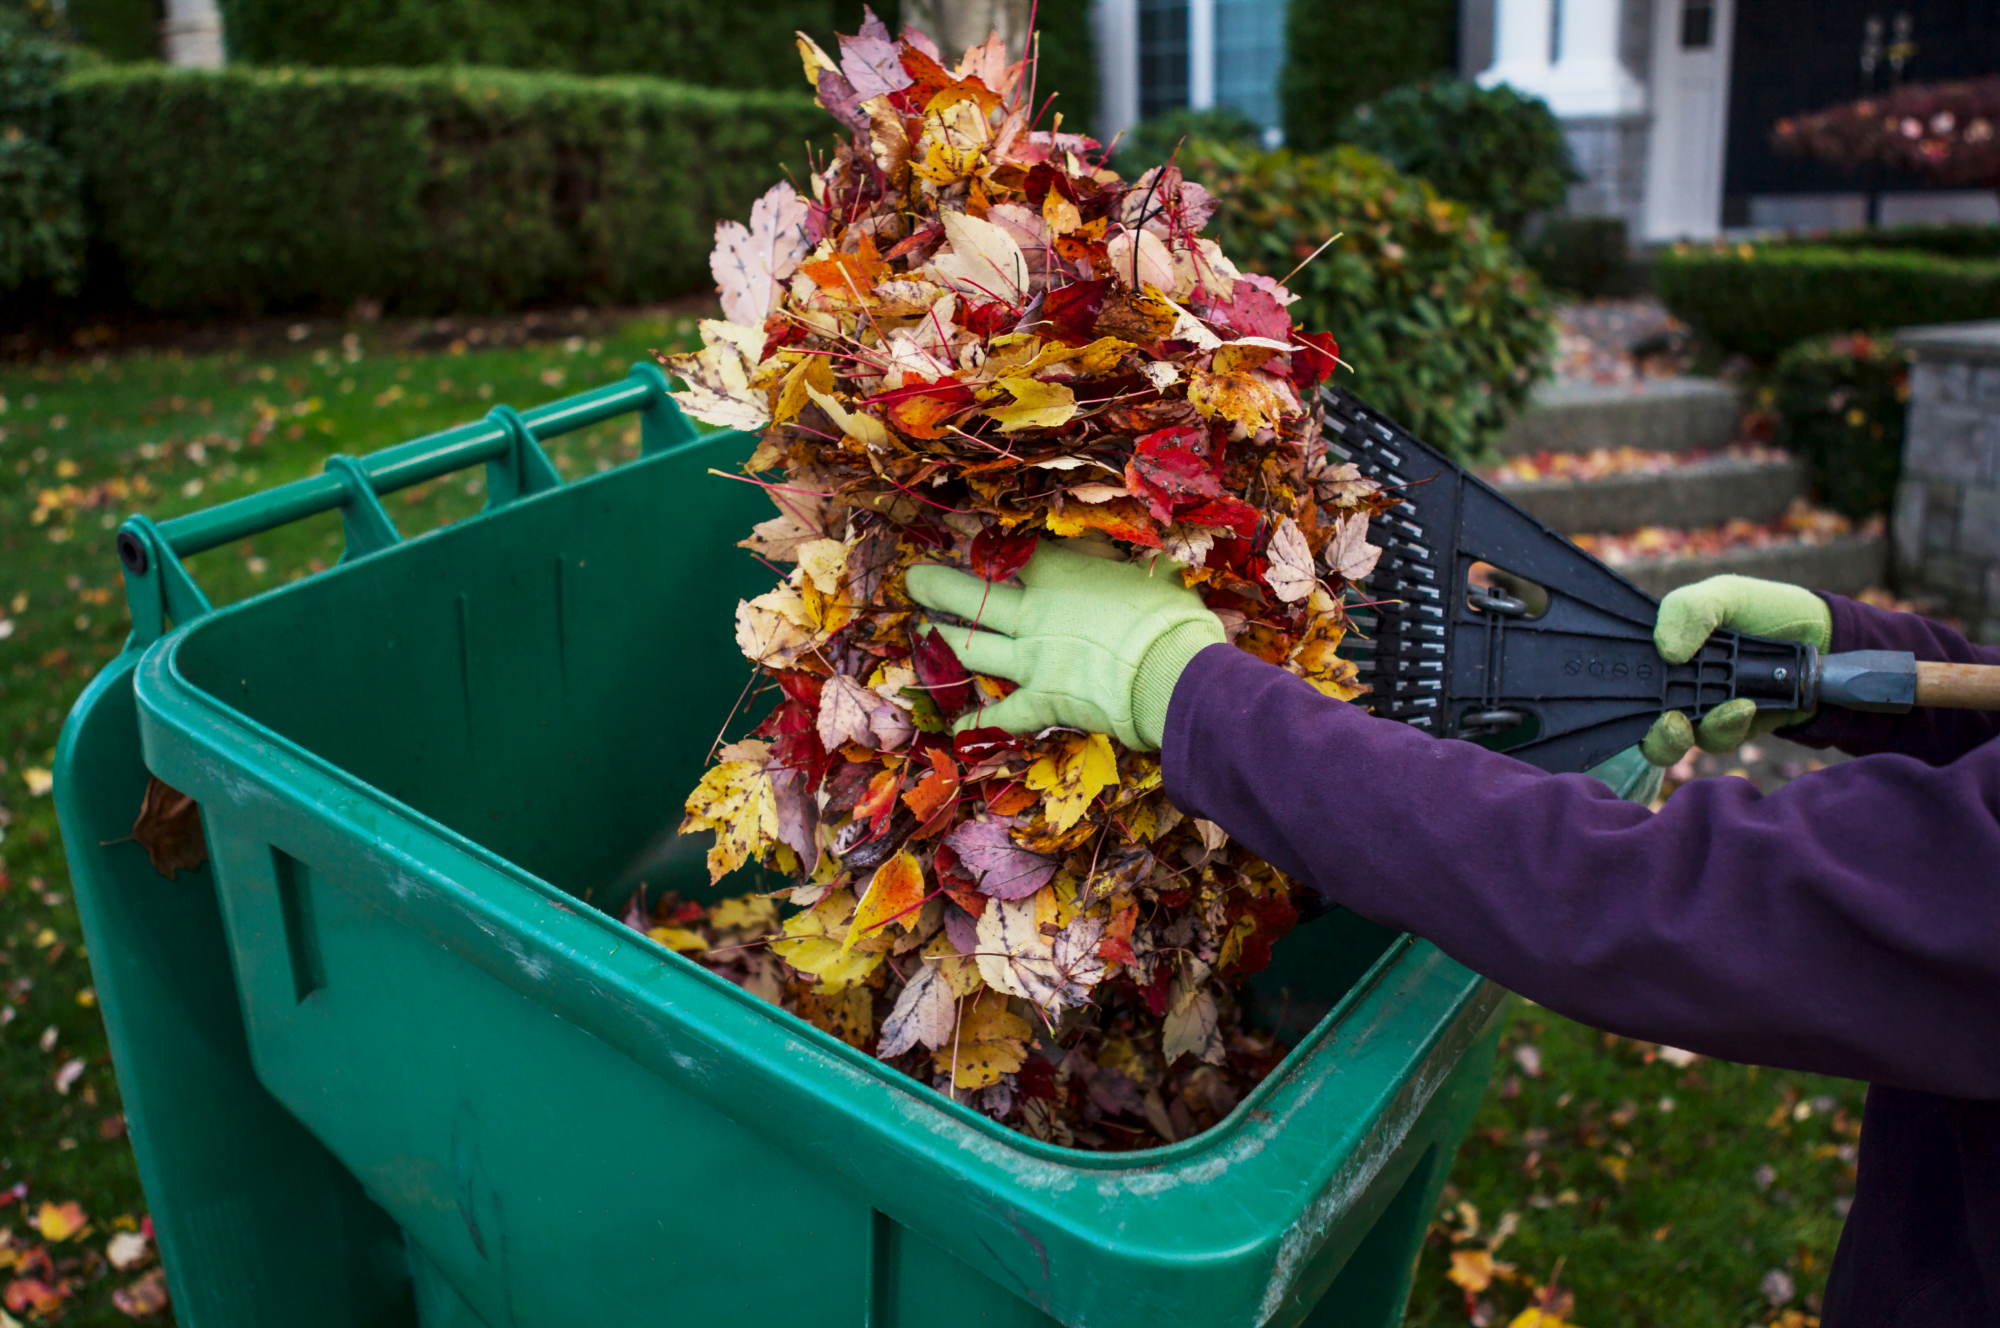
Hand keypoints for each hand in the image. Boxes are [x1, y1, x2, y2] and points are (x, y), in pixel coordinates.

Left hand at [904, 540, 1225, 749]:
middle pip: (972, 596)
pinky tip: (954, 727)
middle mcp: (1035, 614)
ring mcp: (1032, 660)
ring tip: (922, 630)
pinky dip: (977, 723)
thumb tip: (1105, 541)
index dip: (977, 537)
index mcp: (1061, 574)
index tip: (951, 526)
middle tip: (914, 579)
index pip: (1010, 549)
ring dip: (944, 639)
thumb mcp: (1147, 568)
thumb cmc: (1169, 614)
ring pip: (972, 648)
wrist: (1173, 672)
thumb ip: (1115, 557)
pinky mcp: (1043, 701)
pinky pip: (1001, 716)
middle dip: (938, 586)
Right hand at [1640, 575, 1832, 766]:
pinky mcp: (1729, 729)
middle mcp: (1672, 687)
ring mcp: (1699, 711)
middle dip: (1654, 735)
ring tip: (1733, 709)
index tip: (1621, 696)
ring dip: (1696, 733)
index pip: (1624, 675)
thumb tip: (1666, 652)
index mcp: (1661, 652)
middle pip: (1640, 725)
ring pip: (1675, 742)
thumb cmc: (1766, 610)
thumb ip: (1690, 610)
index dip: (1613, 690)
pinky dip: (1729, 728)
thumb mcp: (1725, 595)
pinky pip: (1716, 741)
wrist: (1823, 639)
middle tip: (1671, 724)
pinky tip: (1748, 707)